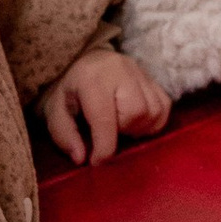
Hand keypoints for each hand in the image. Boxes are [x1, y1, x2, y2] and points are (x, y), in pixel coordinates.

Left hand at [41, 45, 171, 166]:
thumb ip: (64, 134)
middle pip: (136, 113)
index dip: (104, 147)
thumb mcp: (55, 109)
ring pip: (154, 111)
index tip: (97, 162)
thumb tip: (81, 159)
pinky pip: (165, 106)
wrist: (84, 59)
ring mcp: (141, 72)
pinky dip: (154, 121)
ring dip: (139, 128)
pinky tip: (137, 122)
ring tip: (123, 126)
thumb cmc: (70, 88)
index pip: (104, 118)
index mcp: (92, 79)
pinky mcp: (153, 78)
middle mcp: (121, 71)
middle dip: (124, 131)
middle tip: (110, 132)